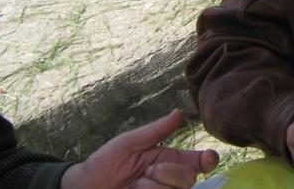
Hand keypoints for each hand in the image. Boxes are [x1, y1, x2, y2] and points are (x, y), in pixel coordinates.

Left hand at [60, 109, 218, 188]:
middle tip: (146, 171)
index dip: (208, 160)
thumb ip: (156, 130)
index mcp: (169, 160)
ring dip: (152, 187)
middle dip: (168, 173)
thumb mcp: (129, 143)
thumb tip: (179, 113)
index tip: (208, 159)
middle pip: (188, 178)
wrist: (84, 188)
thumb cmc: (105, 163)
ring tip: (134, 185)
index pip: (199, 161)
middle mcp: (170, 180)